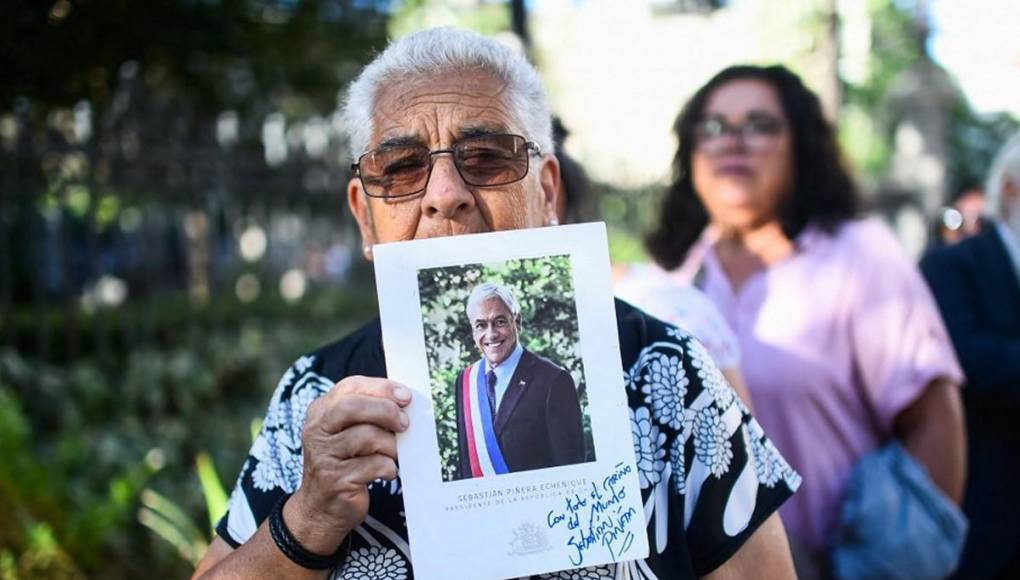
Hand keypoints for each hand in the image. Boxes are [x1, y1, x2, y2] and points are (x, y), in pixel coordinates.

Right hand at [284, 376, 411, 553]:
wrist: (321, 508)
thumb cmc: (344, 463)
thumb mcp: (348, 432)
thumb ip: (368, 413)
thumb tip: (404, 400)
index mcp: (320, 412)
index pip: (350, 387)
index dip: (381, 388)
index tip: (406, 396)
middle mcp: (317, 430)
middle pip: (353, 407)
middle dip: (386, 411)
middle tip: (405, 424)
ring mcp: (323, 456)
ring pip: (367, 437)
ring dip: (390, 445)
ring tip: (393, 454)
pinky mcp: (336, 481)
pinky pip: (374, 465)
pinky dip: (388, 468)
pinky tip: (386, 472)